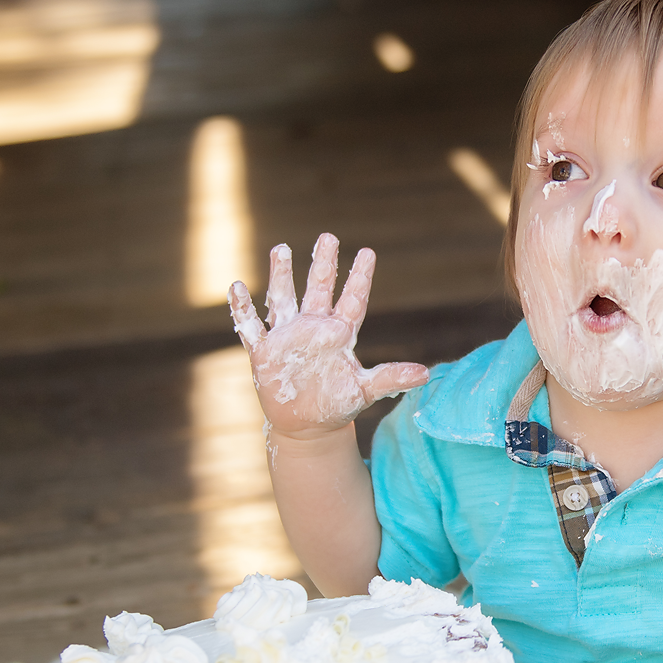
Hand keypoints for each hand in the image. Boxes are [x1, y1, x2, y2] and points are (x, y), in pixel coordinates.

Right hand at [229, 233, 429, 440]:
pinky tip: (237, 287)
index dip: (360, 278)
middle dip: (323, 264)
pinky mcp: (264, 352)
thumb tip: (425, 375)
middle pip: (319, 289)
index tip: (368, 253)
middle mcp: (314, 328)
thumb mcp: (366, 391)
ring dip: (282, 276)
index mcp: (339, 333)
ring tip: (282, 249)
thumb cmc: (338, 404)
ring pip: (283, 299)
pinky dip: (242, 309)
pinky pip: (251, 326)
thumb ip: (391, 378)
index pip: (352, 299)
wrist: (307, 426)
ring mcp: (287, 337)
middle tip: (328, 236)